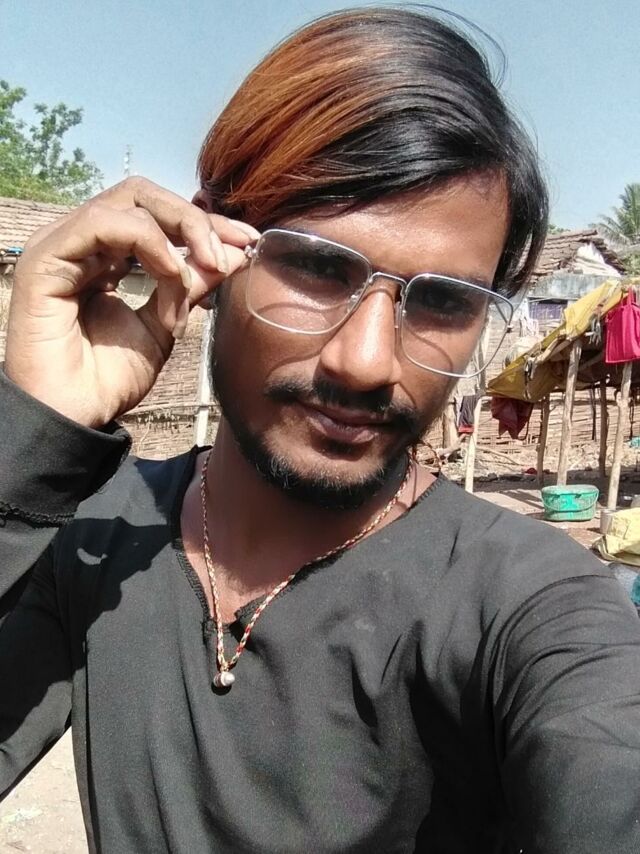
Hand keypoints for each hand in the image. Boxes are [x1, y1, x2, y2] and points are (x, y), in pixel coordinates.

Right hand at [4, 177, 257, 427]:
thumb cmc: (109, 379)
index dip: (205, 223)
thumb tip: (236, 252)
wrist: (74, 417)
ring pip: (130, 201)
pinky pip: (104, 224)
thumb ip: (193, 286)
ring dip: (180, 233)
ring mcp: (61, 245)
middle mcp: (81, 241)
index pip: (157, 215)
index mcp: (104, 255)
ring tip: (202, 275)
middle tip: (232, 251)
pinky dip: (149, 242)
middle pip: (144, 195)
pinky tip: (172, 275)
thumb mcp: (165, 325)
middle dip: (197, 219)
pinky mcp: (46, 257)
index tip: (249, 241)